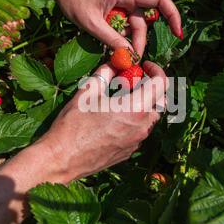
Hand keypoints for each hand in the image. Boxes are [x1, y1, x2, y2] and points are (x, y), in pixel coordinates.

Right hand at [35, 61, 167, 181]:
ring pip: (151, 118)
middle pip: (160, 102)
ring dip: (144, 104)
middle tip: (134, 81)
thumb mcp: (87, 92)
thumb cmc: (72, 125)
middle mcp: (142, 126)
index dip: (156, 70)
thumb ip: (104, 74)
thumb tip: (114, 63)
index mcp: (135, 108)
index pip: (161, 84)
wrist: (62, 159)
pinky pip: (140, 131)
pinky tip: (115, 118)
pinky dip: (135, 120)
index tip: (145, 66)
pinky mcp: (130, 151)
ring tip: (123, 99)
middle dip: (152, 88)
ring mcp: (137, 141)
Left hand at [43, 0, 182, 56]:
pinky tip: (112, 46)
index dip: (173, 15)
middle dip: (139, 42)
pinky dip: (121, 38)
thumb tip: (129, 57)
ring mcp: (124, 3)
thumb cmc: (75, 0)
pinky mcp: (118, 9)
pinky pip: (125, 26)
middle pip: (143, 22)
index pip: (159, 0)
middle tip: (131, 61)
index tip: (177, 33)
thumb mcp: (92, 23)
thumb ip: (112, 40)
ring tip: (117, 55)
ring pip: (134, 27)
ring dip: (128, 42)